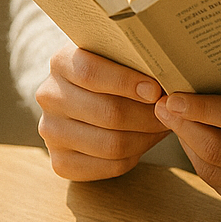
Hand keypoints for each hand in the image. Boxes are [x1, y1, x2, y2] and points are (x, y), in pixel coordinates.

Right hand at [36, 46, 167, 179]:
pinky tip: (144, 140)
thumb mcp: (116, 55)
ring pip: (112, 144)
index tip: (156, 90)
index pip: (90, 73)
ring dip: (146, 137)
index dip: (126, 83)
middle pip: (108, 113)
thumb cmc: (112, 71)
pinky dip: (135, 155)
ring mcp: (51, 132)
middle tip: (170, 112)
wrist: (87, 99)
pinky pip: (110, 166)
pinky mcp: (60, 163)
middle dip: (148, 115)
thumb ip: (133, 59)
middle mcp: (49, 97)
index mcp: (61, 63)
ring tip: (163, 125)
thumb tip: (168, 78)